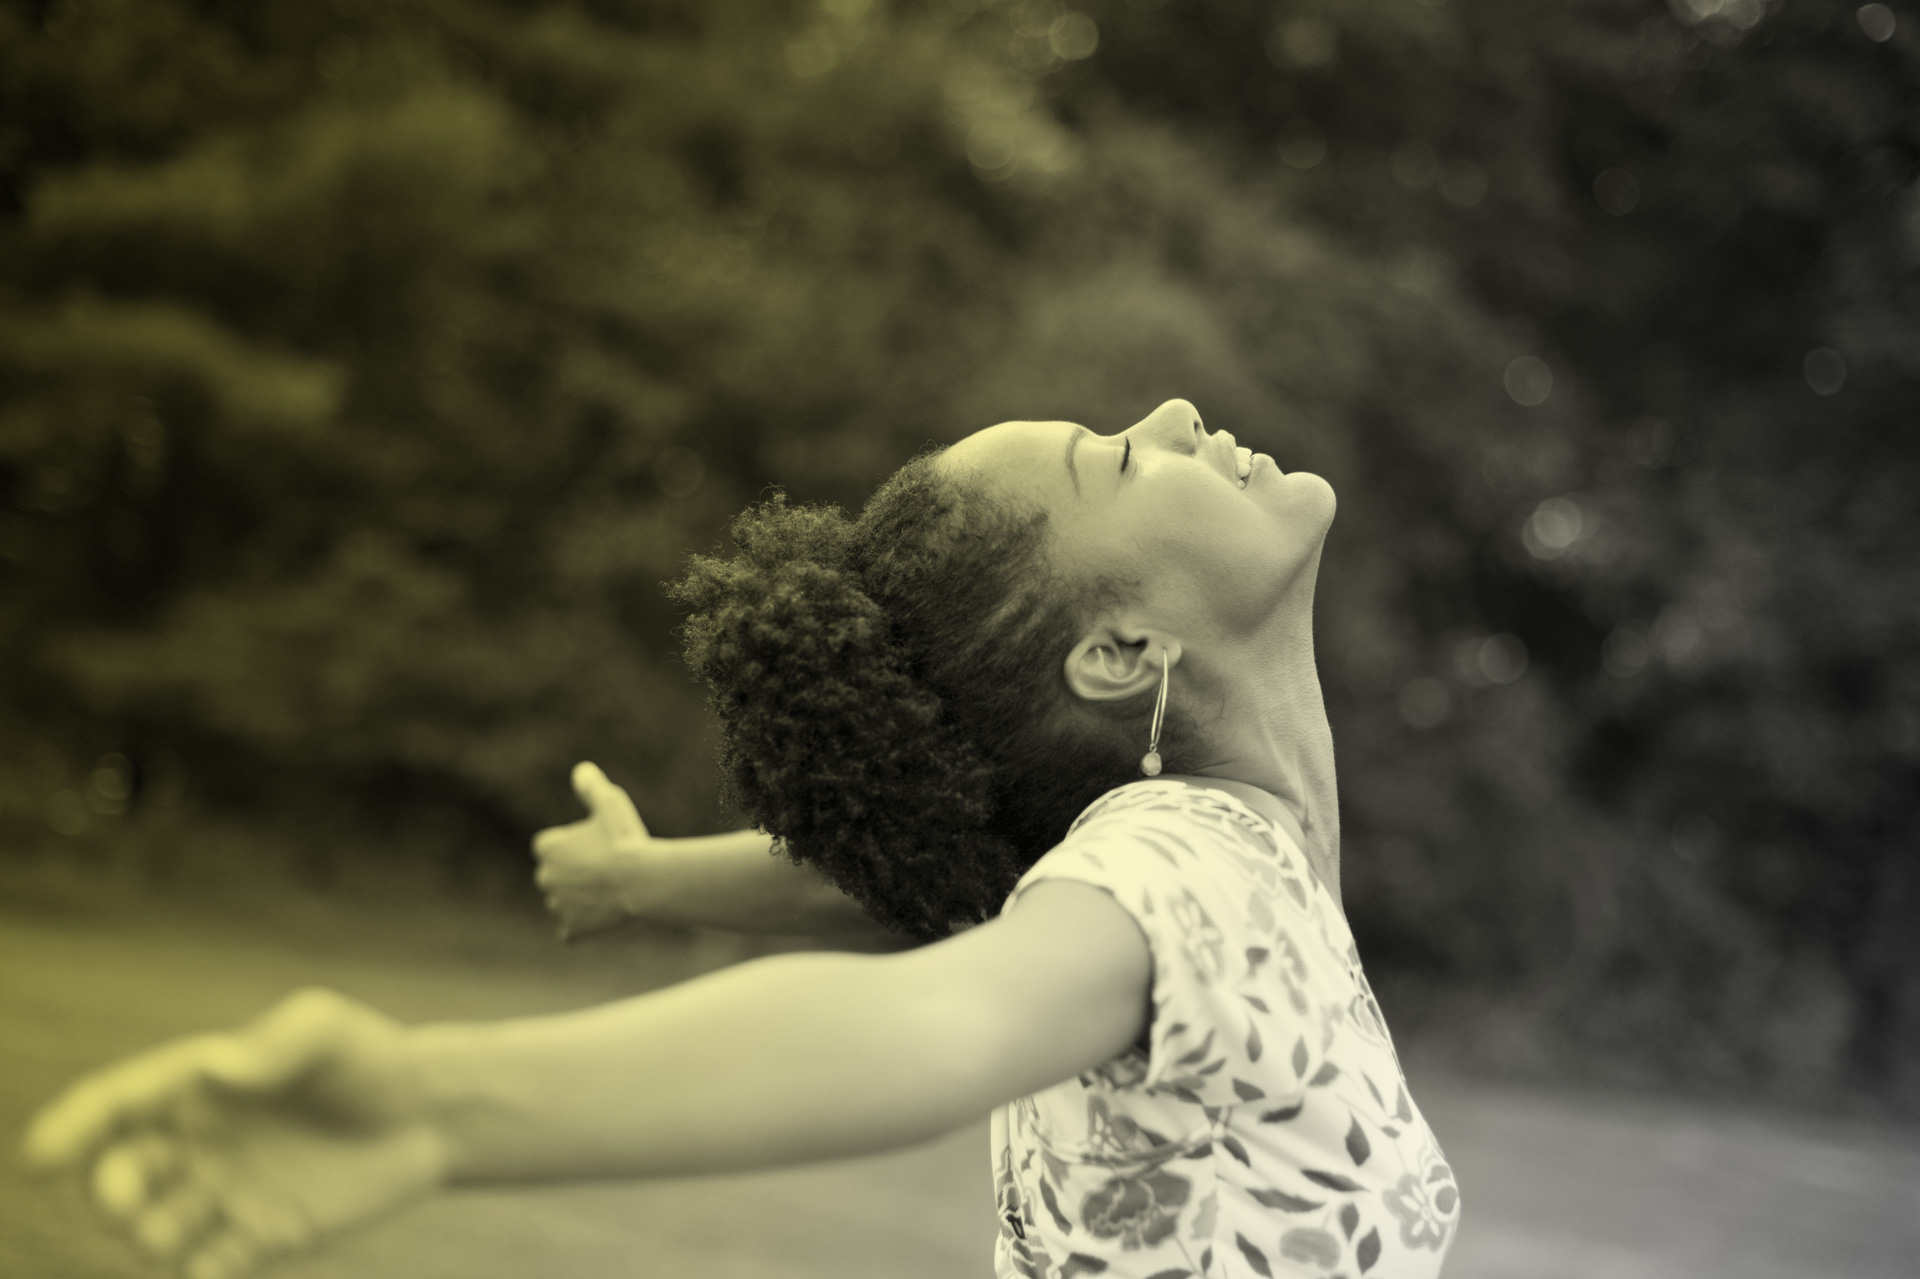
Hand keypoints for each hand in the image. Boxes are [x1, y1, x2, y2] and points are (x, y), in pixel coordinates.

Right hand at [23, 989, 444, 1278]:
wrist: (430, 1115)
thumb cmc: (372, 1059)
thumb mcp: (328, 1031)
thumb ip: (278, 1044)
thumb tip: (218, 1072)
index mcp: (195, 1086)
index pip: (115, 1106)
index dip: (71, 1128)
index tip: (41, 1157)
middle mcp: (196, 1143)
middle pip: (118, 1174)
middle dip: (107, 1191)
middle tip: (128, 1195)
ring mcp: (223, 1193)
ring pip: (153, 1229)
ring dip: (148, 1236)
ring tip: (173, 1231)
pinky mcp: (258, 1237)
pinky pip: (206, 1267)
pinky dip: (198, 1272)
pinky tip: (214, 1265)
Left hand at [532, 761, 652, 939]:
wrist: (643, 882)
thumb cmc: (626, 839)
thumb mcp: (610, 802)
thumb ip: (591, 786)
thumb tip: (581, 770)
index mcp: (547, 847)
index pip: (551, 846)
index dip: (576, 846)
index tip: (598, 846)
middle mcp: (544, 878)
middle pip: (557, 874)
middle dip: (575, 873)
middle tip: (607, 868)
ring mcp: (557, 906)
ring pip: (564, 901)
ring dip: (581, 898)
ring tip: (611, 891)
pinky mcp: (571, 930)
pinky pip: (572, 929)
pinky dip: (584, 924)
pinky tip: (604, 914)